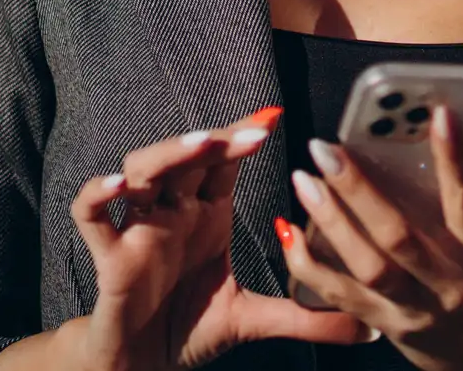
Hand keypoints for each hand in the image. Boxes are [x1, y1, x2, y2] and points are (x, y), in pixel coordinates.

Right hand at [65, 108, 375, 370]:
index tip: (273, 116)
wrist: (138, 367)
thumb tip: (371, 328)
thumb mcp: (255, 321)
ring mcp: (138, 231)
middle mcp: (173, 212)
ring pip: (142, 170)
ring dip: (167, 154)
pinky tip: (117, 185)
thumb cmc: (188, 329)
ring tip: (199, 146)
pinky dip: (97, 195)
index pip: (224, 161)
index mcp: (207, 215)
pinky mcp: (109, 259)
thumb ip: (307, 318)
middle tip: (251, 132)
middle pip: (188, 155)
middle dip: (216, 138)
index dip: (243, 134)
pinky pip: (91, 217)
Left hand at [276, 108, 462, 370]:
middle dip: (361, 190)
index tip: (437, 115)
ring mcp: (413, 312)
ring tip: (305, 180)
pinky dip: (310, 266)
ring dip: (331, 222)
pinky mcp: (386, 328)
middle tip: (330, 150)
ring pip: (366, 268)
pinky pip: (341, 297)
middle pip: (400, 237)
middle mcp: (448, 288)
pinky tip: (289, 231)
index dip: (454, 160)